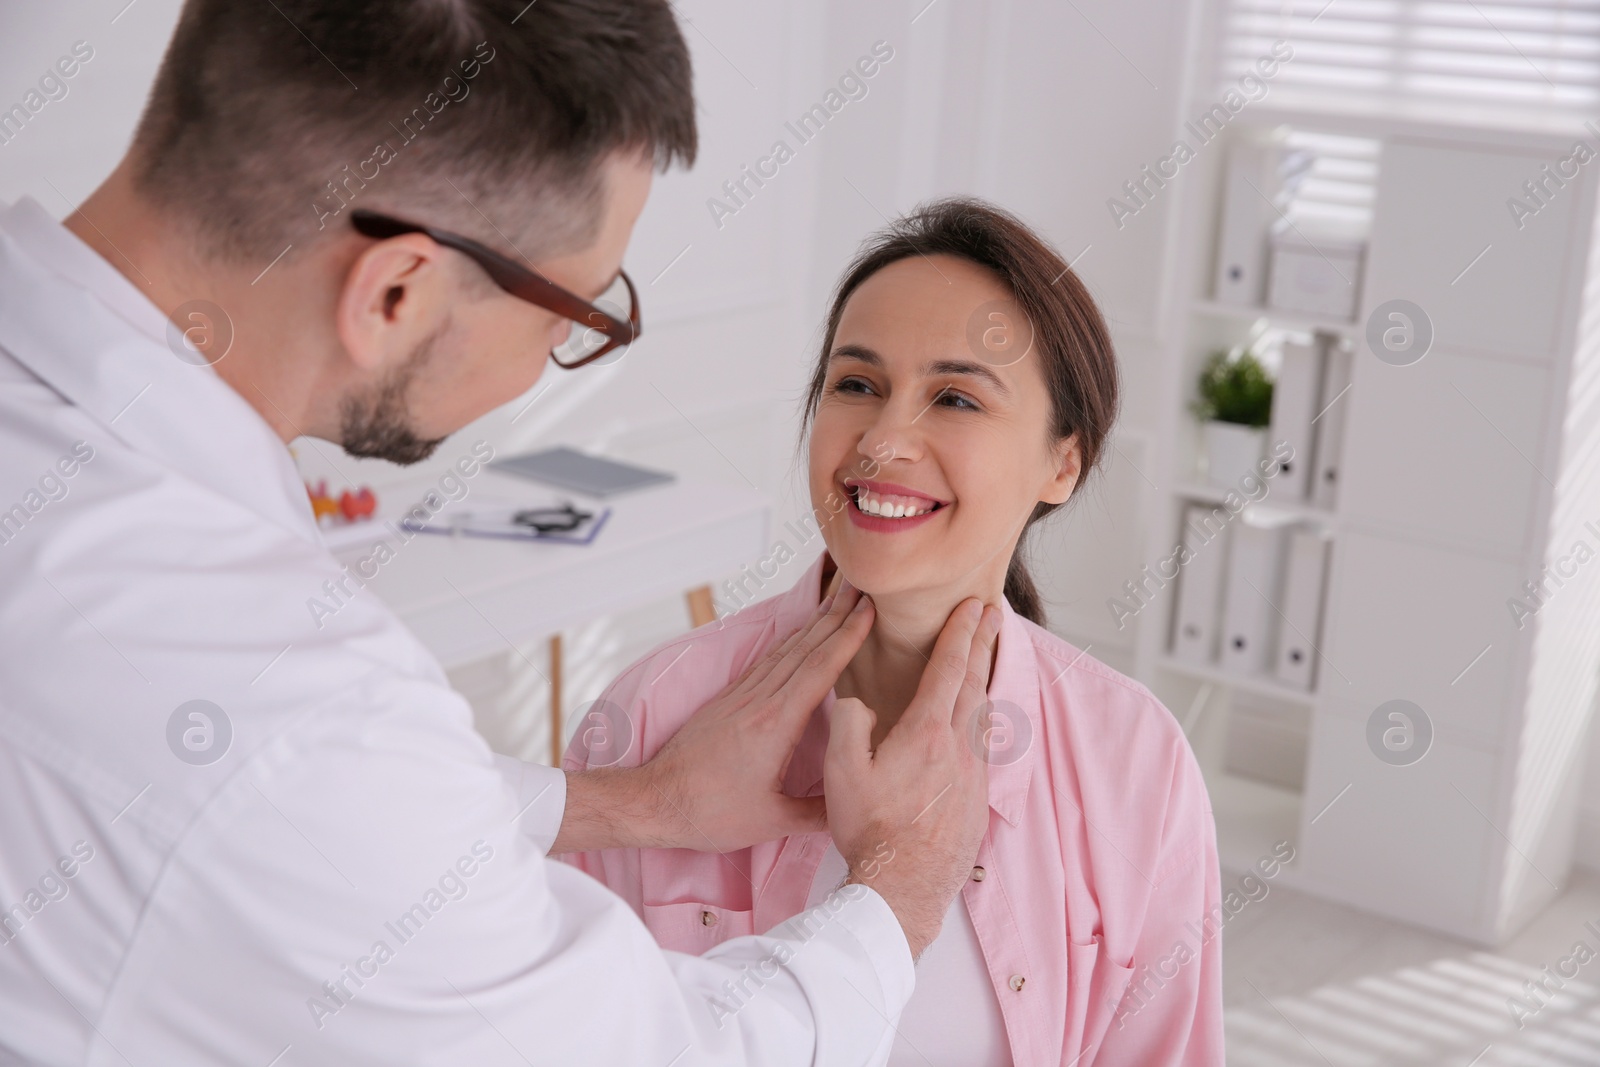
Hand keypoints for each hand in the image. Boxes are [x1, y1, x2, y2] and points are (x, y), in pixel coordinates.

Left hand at [553, 585, 874, 854]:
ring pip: (786, 649)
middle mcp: (759, 700)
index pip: (820, 668)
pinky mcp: (728, 700)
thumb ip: (820, 812)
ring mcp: (741, 696)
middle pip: (806, 647)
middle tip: (862, 585)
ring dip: (815, 622)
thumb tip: (857, 805)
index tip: (870, 609)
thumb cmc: (710, 813)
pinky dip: (790, 642)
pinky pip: (767, 662)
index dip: (848, 637)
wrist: (654, 800)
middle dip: (837, 614)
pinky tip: (800, 635)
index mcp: (775, 724)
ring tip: (838, 599)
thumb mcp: (773, 820)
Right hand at [823, 598, 1001, 958]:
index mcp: (927, 732)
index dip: (960, 632)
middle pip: (976, 682)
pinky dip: (983, 720)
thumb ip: (848, 723)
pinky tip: (978, 723)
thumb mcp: (841, 771)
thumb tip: (857, 701)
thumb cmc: (870, 831)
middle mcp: (959, 747)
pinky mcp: (978, 800)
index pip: (949, 668)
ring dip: (984, 679)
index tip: (971, 605)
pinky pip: (984, 747)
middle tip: (991, 614)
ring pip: (984, 714)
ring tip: (984, 659)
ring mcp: (974, 775)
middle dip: (982, 643)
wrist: (903, 887)